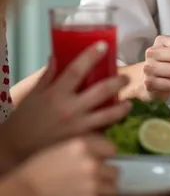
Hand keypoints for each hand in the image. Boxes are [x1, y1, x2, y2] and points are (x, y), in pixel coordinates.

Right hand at [2, 42, 130, 162]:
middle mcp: (70, 108)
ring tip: (128, 103)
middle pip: (101, 91)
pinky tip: (116, 124)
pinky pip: (100, 133)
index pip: (77, 70)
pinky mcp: (79, 141)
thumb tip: (55, 57)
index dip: (91, 56)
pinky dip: (110, 128)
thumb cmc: (23, 120)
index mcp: (56, 93)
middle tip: (126, 77)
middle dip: (118, 82)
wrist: (16, 149)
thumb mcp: (33, 95)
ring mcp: (77, 126)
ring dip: (121, 107)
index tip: (103, 45)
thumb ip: (46, 76)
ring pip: (107, 115)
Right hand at [17, 135, 117, 195]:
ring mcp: (92, 182)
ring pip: (113, 187)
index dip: (105, 157)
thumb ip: (86, 147)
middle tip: (93, 179)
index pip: (112, 149)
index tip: (99, 162)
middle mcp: (91, 162)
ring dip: (103, 189)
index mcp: (84, 145)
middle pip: (115, 170)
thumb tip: (105, 152)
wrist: (27, 192)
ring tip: (89, 190)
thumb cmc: (41, 168)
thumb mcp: (64, 147)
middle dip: (105, 175)